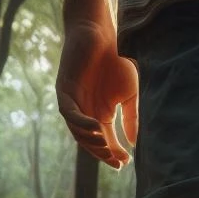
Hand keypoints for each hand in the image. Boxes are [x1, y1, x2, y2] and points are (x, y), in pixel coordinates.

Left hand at [57, 18, 138, 167]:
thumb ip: (131, 118)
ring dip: (91, 142)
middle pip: (90, 141)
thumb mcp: (129, 94)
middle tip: (116, 162)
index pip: (106, 141)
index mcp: (101, 114)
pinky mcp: (64, 90)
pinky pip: (69, 113)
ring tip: (106, 148)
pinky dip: (82, 123)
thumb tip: (133, 143)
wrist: (101, 34)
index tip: (125, 163)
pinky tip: (97, 129)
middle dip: (102, 153)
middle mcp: (85, 112)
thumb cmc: (116, 61)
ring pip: (77, 131)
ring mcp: (73, 102)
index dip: (114, 153)